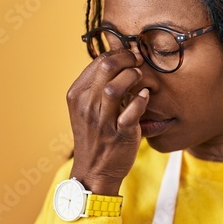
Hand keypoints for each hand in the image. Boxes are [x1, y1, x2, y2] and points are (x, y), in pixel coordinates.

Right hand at [66, 49, 148, 194]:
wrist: (93, 170)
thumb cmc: (94, 135)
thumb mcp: (87, 108)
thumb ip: (97, 86)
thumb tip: (117, 61)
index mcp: (77, 94)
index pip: (98, 61)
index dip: (119, 53)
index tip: (131, 55)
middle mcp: (86, 105)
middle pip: (106, 67)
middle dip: (127, 59)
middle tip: (139, 61)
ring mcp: (102, 120)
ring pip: (114, 87)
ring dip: (132, 77)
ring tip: (140, 78)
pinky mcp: (118, 134)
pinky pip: (131, 112)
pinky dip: (141, 101)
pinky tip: (145, 96)